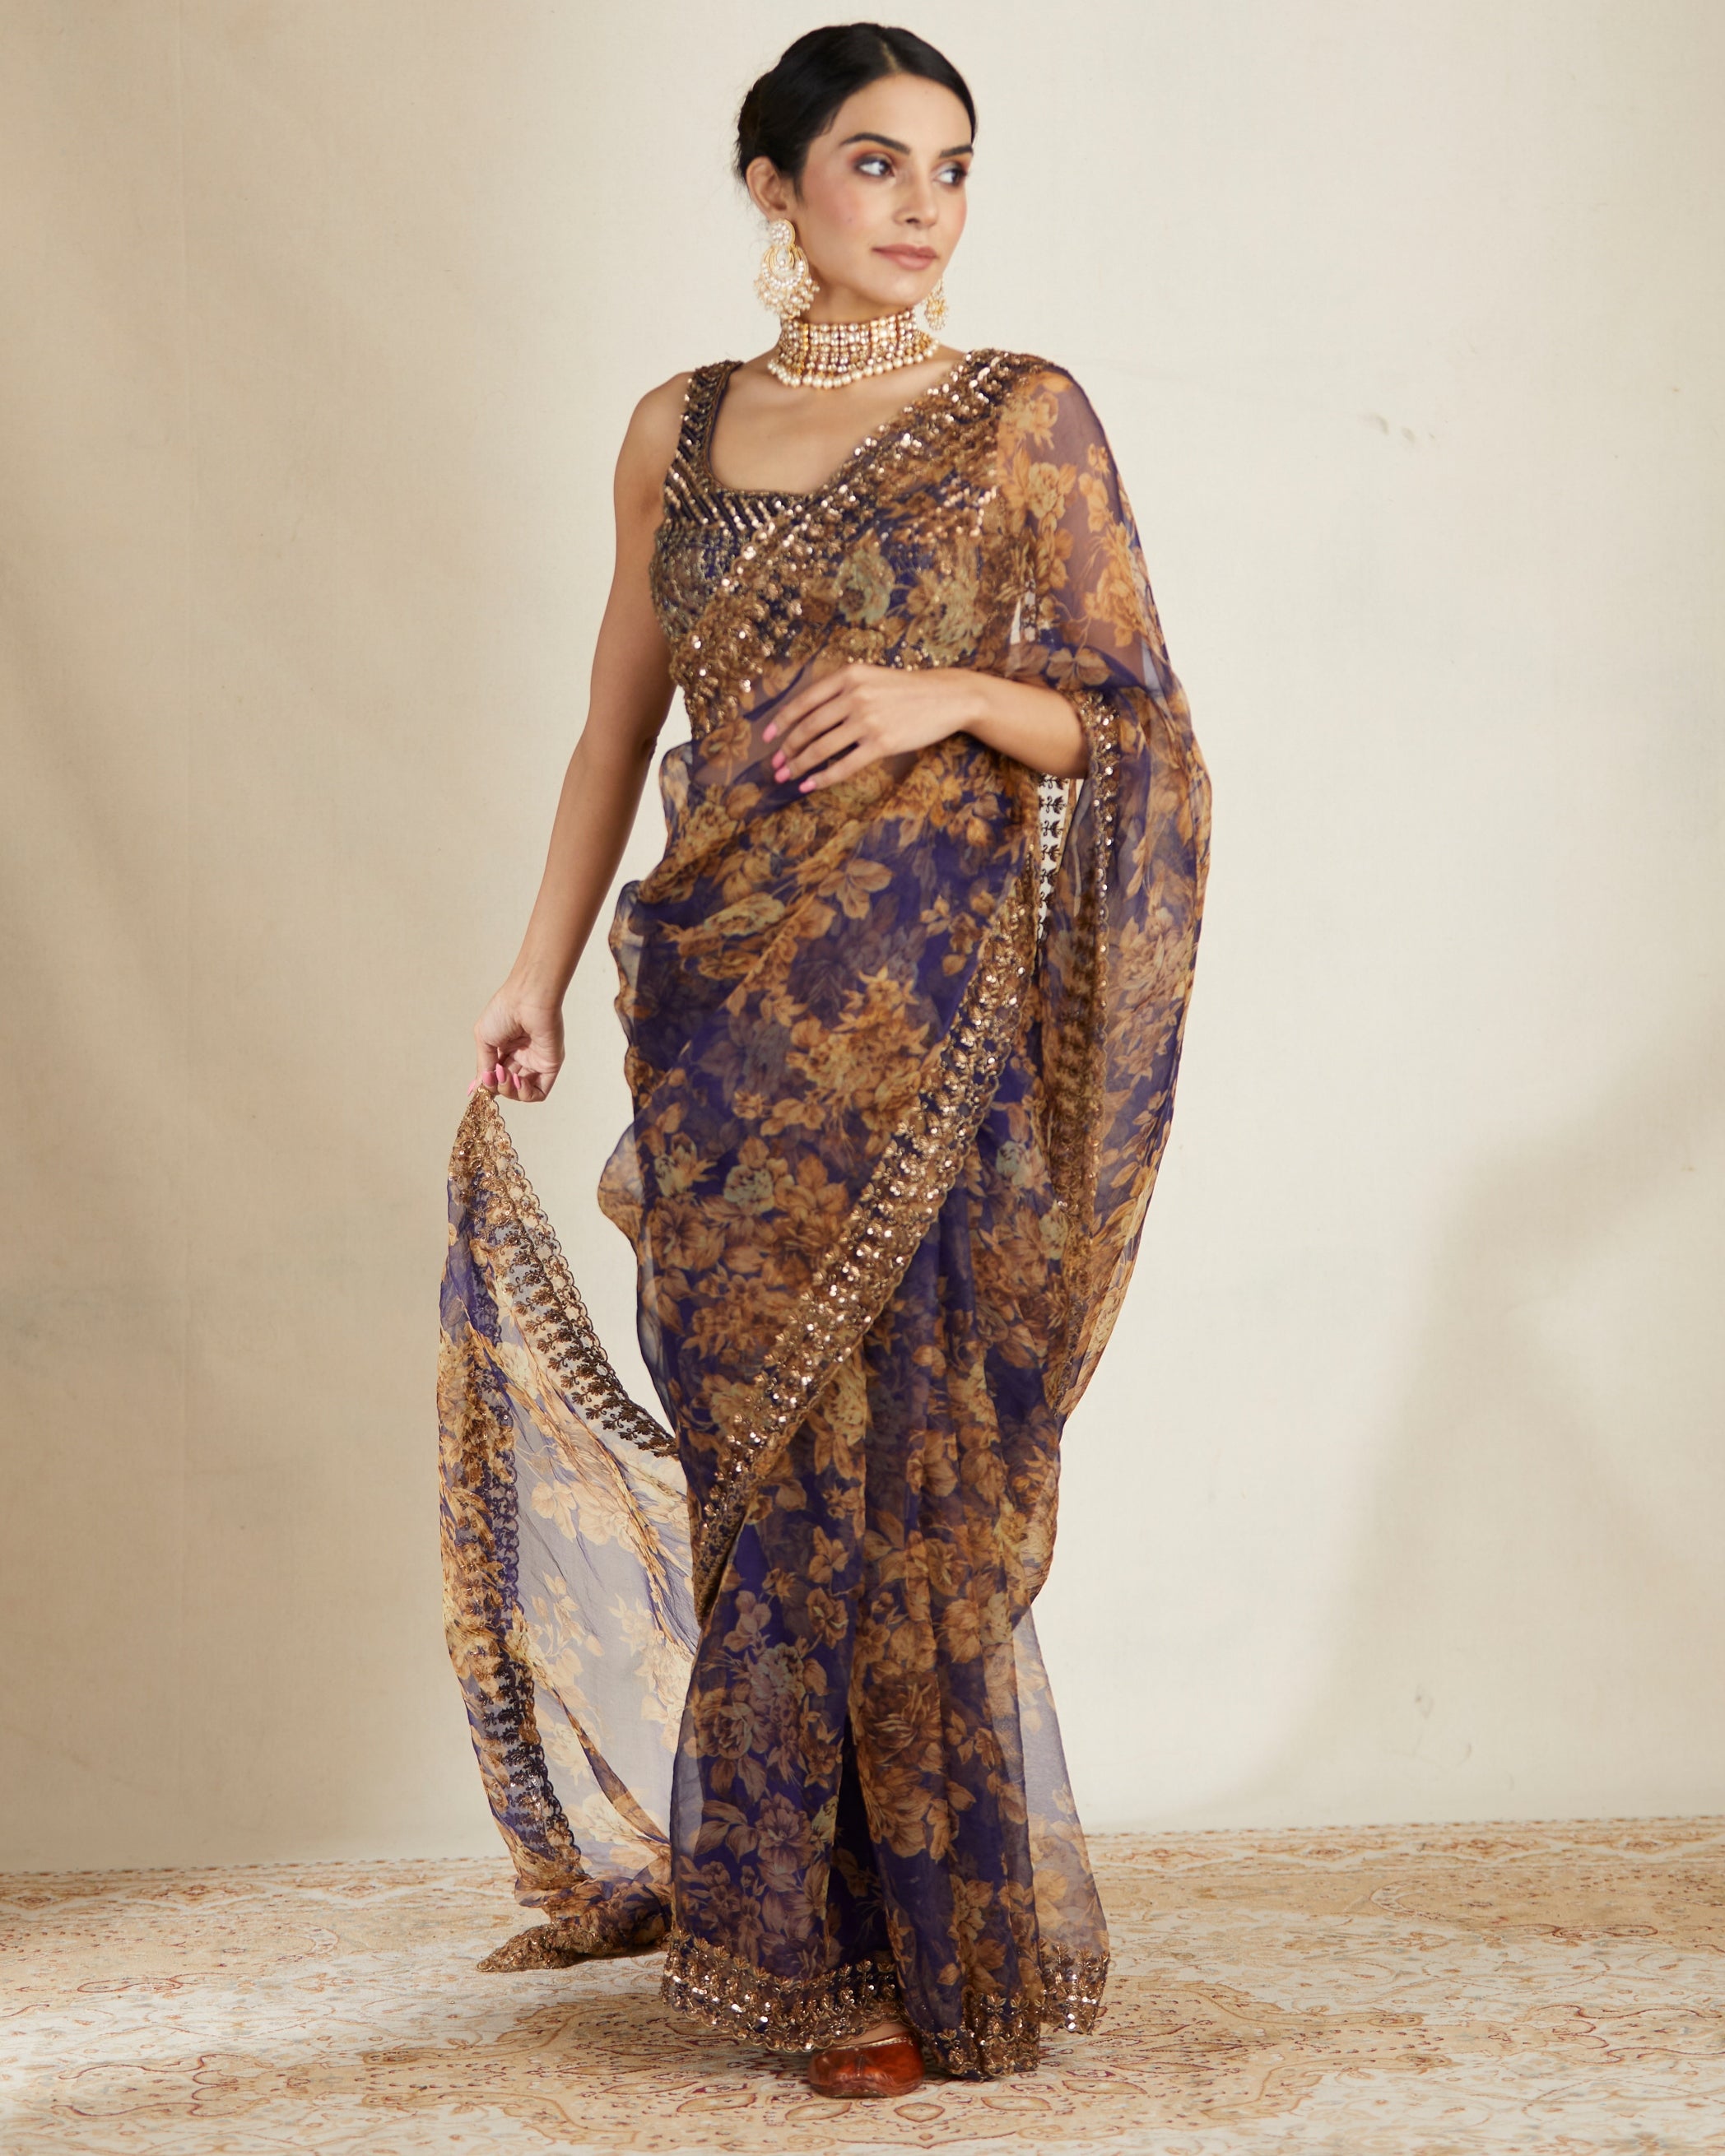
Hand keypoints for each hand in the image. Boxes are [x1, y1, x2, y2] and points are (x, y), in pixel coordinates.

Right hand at [472, 982, 563, 1103]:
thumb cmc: (504, 1011)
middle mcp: (521, 1056)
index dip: (488, 1083)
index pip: (496, 1075)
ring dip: (509, 1090)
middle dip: (498, 1086)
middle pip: (507, 1086)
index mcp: (505, 1047)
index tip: (480, 1085)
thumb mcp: (484, 1039)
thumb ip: (484, 1067)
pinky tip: (518, 1081)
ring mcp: (536, 1062)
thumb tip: (479, 1089)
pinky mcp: (550, 1065)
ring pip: (522, 1092)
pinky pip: (539, 1092)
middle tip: (496, 1074)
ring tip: (505, 1075)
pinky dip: (526, 1094)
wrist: (527, 999)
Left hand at [762, 663, 982, 792]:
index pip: (804, 702)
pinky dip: (823, 777)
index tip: (766, 738)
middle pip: (808, 727)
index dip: (781, 722)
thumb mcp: (871, 677)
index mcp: (848, 676)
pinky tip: (811, 785)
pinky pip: (845, 765)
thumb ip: (842, 690)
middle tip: (776, 765)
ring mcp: (868, 720)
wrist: (947, 697)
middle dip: (787, 749)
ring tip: (788, 777)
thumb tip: (809, 716)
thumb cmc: (907, 690)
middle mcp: (854, 696)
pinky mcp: (882, 744)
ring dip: (800, 765)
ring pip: (822, 748)